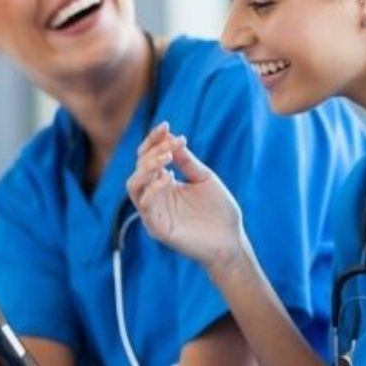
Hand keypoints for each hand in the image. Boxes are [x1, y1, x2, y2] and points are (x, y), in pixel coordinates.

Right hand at [126, 122, 250, 273]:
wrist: (231, 240)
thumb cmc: (219, 211)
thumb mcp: (204, 178)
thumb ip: (187, 161)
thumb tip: (172, 138)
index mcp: (164, 184)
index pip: (148, 158)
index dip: (153, 141)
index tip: (166, 125)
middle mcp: (155, 196)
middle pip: (138, 169)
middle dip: (152, 152)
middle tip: (171, 145)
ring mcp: (154, 213)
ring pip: (133, 186)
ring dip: (146, 168)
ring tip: (166, 159)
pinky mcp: (157, 228)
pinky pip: (145, 207)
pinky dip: (152, 190)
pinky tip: (168, 178)